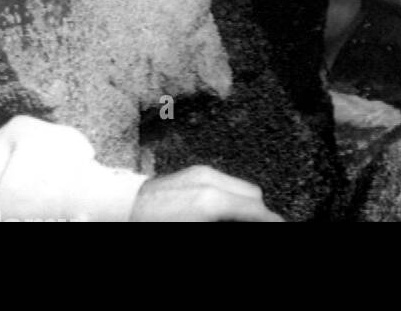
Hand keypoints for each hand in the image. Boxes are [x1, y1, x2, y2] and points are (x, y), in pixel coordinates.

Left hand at [130, 166, 283, 222]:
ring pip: (239, 186)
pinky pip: (223, 183)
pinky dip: (228, 198)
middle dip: (258, 212)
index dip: (272, 220)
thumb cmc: (154, 224)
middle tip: (258, 225)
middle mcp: (210, 179)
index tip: (282, 225)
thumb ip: (229, 222)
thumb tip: (248, 220)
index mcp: (211, 199)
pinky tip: (218, 213)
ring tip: (236, 221)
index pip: (256, 209)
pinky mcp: (193, 172)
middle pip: (253, 194)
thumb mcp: (199, 228)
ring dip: (243, 204)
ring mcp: (201, 172)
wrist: (118, 210)